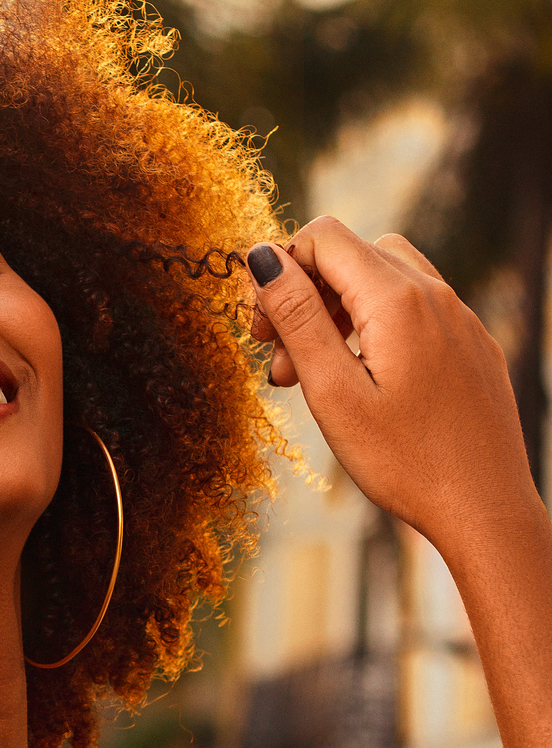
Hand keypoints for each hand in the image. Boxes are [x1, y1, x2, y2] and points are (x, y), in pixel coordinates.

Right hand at [245, 219, 537, 554]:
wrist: (485, 510)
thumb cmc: (405, 462)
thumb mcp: (333, 392)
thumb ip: (297, 317)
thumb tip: (262, 257)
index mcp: (397, 299)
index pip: (322, 237)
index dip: (279, 270)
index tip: (261, 329)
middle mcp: (435, 295)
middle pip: (351, 254)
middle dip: (305, 295)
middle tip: (279, 360)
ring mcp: (460, 319)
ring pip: (383, 280)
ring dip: (338, 311)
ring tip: (313, 375)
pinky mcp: (471, 346)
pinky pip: (415, 312)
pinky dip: (375, 329)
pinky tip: (363, 382)